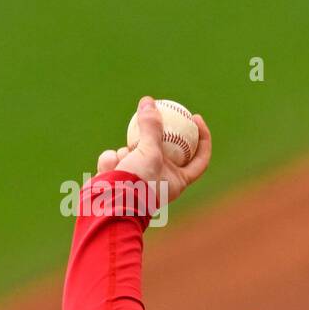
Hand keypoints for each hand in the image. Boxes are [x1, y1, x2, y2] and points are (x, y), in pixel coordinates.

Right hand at [95, 96, 211, 203]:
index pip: (200, 158)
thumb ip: (151, 128)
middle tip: (157, 111)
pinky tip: (108, 168)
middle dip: (156, 133)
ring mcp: (139, 178)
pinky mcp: (119, 175)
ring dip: (128, 149)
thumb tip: (149, 102)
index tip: (196, 117)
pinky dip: (112, 159)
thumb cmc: (136, 185)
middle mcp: (161, 180)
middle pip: (164, 148)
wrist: (105, 207)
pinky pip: (117, 156)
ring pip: (135, 150)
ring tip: (125, 159)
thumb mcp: (149, 153)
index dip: (203, 138)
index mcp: (178, 181)